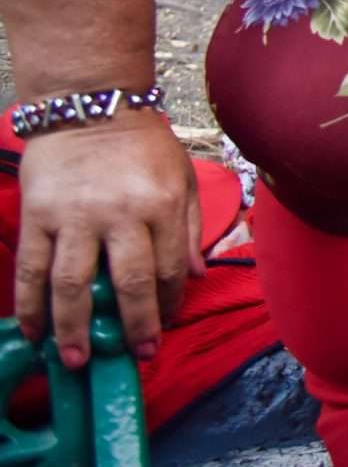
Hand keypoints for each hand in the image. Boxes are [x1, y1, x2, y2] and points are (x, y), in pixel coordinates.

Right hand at [13, 106, 203, 369]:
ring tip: (76, 361)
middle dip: (132, 327)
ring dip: (74, 328)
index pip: (170, 267)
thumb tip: (197, 277)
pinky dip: (31, 304)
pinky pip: (32, 268)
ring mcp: (75, 216)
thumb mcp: (183, 176)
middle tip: (134, 357)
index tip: (165, 325)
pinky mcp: (38, 215)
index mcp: (161, 204)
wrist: (91, 105)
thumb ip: (191, 226)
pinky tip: (34, 331)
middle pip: (128, 282)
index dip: (168, 303)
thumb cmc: (144, 144)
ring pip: (73, 284)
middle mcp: (120, 214)